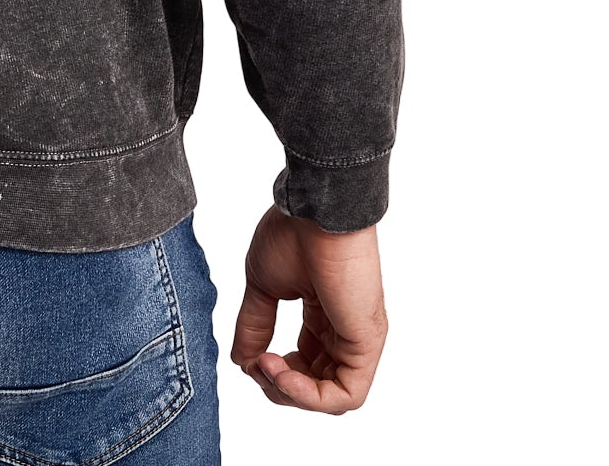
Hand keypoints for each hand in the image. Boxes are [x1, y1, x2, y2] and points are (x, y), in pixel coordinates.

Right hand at [231, 206, 385, 414]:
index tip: (251, 357)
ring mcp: (357, 339)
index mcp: (321, 314)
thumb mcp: (264, 284)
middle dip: (280, 387)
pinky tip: (282, 374)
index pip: (302, 364)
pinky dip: (310, 397)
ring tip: (268, 367)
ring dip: (291, 393)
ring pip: (331, 398)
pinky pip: (345, 394)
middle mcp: (342, 330)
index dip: (273, 371)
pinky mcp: (365, 344)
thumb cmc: (293, 232)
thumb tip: (242, 361)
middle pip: (316, 386)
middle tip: (257, 366)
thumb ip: (255, 324)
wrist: (314, 209)